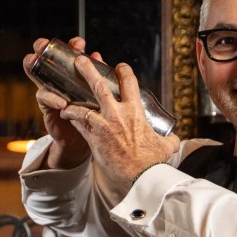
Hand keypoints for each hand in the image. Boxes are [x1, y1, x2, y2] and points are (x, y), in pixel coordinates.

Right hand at [23, 37, 98, 168]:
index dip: (73, 45)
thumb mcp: (97, 95)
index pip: (70, 54)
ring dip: (35, 66)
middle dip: (42, 48)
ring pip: (38, 75)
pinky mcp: (46, 106)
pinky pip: (44, 98)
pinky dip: (52, 98)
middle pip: (47, 59)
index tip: (79, 43)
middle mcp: (59, 80)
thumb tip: (98, 56)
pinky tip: (61, 101)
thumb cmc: (92, 115)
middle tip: (42, 44)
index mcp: (73, 74)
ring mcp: (50, 91)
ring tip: (34, 61)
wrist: (83, 140)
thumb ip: (97, 76)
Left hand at [60, 51, 178, 185]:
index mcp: (136, 110)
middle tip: (80, 60)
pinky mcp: (93, 138)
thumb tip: (173, 139)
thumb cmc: (153, 161)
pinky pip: (78, 123)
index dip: (122, 71)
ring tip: (63, 92)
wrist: (140, 176)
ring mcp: (103, 126)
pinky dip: (71, 116)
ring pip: (82, 105)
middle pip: (99, 86)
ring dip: (71, 98)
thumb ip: (167, 138)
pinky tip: (66, 113)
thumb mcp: (165, 145)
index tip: (118, 67)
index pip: (129, 82)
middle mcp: (118, 114)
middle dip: (88, 70)